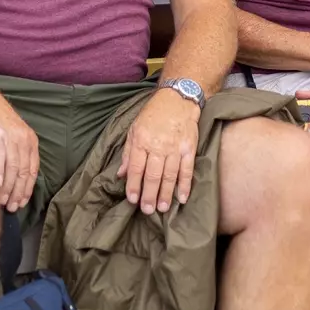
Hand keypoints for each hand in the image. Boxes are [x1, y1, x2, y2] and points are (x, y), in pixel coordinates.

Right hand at [0, 95, 39, 213]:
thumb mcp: (11, 133)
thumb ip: (16, 152)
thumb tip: (13, 178)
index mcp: (30, 140)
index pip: (32, 170)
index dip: (28, 189)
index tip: (22, 202)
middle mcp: (23, 139)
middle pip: (24, 172)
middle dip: (18, 192)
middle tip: (12, 207)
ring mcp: (10, 136)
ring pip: (13, 169)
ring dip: (8, 188)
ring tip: (2, 202)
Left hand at [119, 89, 199, 213]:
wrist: (177, 99)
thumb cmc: (153, 115)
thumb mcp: (134, 130)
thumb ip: (128, 153)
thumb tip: (121, 174)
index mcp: (141, 140)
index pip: (136, 168)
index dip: (134, 185)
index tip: (133, 200)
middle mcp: (158, 145)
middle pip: (153, 175)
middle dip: (149, 194)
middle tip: (147, 210)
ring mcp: (175, 147)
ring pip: (169, 175)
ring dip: (166, 193)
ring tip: (162, 208)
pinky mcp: (189, 148)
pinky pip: (187, 169)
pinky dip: (185, 184)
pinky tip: (182, 198)